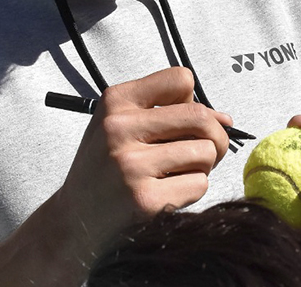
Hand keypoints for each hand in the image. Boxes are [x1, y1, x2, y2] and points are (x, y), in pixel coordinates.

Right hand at [53, 67, 231, 255]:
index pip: (181, 79)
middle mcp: (119, 128)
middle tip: (202, 151)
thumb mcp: (124, 127)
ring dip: (202, 166)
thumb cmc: (106, 169)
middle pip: (201, 117)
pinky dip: (192, 190)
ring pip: (206, 152)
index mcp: (115, 102)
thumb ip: (171, 114)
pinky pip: (200, 184)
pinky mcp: (144, 199)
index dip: (192, 100)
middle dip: (214, 136)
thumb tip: (226, 119)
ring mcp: (130, 165)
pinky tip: (167, 192)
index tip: (183, 120)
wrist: (74, 220)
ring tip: (177, 173)